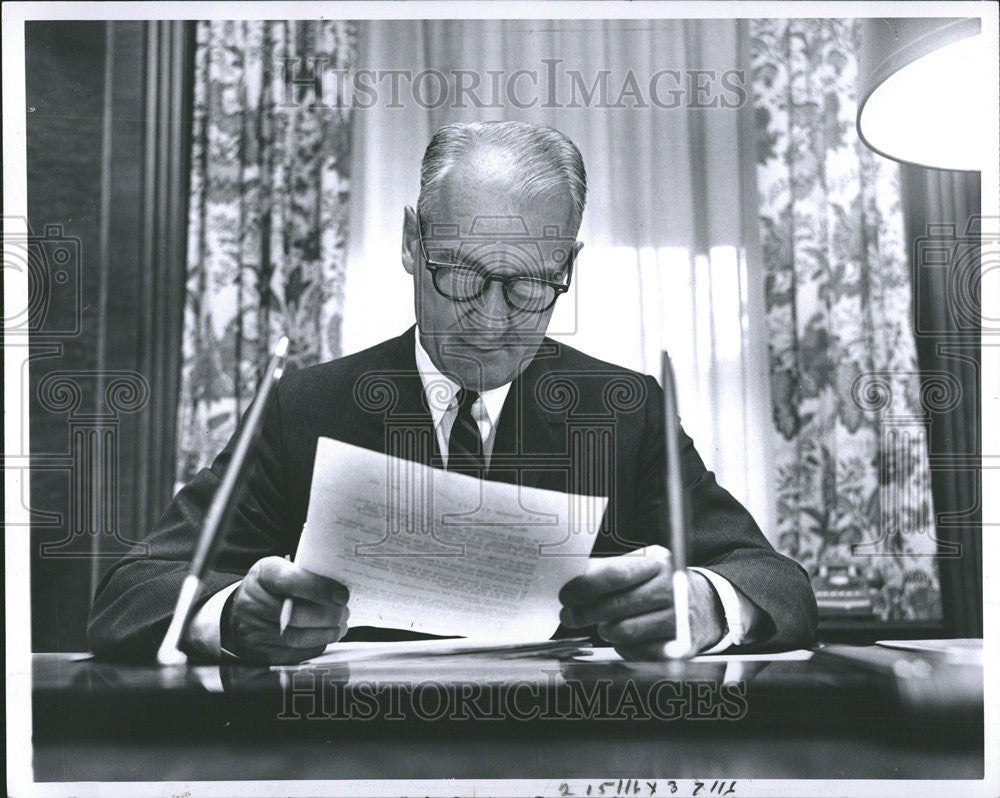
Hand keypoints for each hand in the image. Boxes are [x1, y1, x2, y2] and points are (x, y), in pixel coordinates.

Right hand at [222, 556, 349, 663]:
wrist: (240, 611)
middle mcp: (252, 603)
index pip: (291, 580)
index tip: (343, 595)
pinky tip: (325, 638)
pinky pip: (294, 654)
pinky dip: (315, 646)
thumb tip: (340, 589)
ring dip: (326, 633)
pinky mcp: (259, 652)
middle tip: (345, 613)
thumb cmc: (272, 587)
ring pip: (297, 637)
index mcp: (262, 575)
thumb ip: (306, 575)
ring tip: (340, 626)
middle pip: (296, 614)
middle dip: (328, 616)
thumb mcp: (282, 570)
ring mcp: (253, 630)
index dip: (319, 588)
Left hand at [558, 545, 725, 659]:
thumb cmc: (663, 584)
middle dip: (584, 613)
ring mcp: (678, 619)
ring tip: (606, 625)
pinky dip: (624, 647)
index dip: (585, 586)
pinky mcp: (681, 647)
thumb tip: (573, 578)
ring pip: (623, 632)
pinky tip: (628, 638)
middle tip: (570, 616)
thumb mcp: (642, 566)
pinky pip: (637, 652)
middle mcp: (671, 589)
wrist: (708, 605)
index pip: (615, 574)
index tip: (566, 595)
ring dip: (606, 631)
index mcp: (657, 564)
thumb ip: (609, 569)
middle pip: (615, 606)